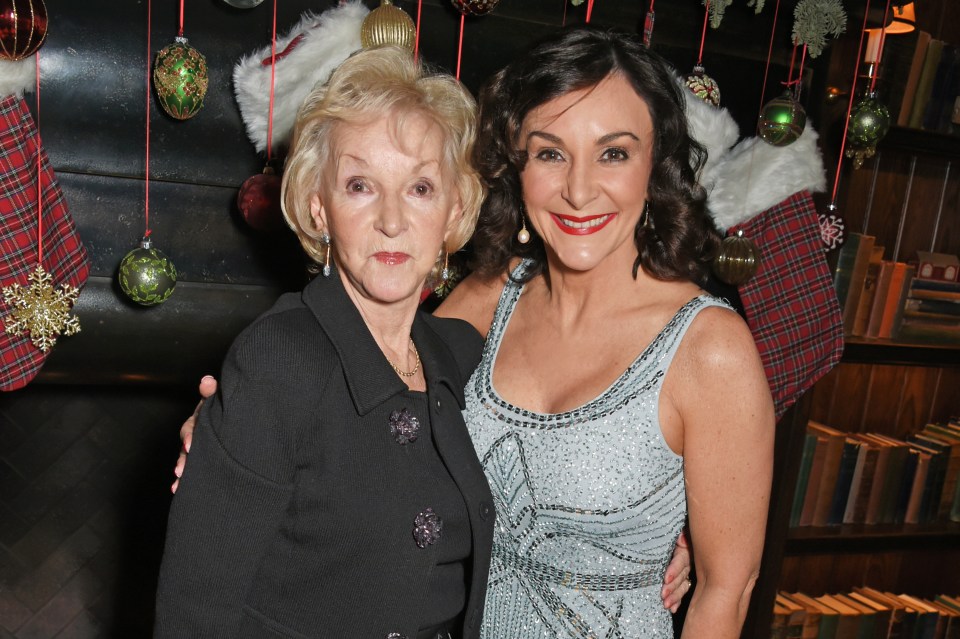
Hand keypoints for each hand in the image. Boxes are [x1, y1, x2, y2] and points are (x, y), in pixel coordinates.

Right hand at [171, 375, 217, 493]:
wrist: (229, 418)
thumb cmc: (222, 408)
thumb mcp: (217, 400)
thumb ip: (212, 392)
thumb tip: (207, 381)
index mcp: (199, 420)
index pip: (191, 427)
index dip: (190, 435)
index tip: (190, 445)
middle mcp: (194, 435)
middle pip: (185, 447)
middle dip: (183, 459)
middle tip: (181, 470)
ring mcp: (195, 448)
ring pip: (185, 460)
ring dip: (181, 471)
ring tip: (178, 484)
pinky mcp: (199, 460)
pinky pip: (189, 470)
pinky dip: (182, 480)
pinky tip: (176, 489)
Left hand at [661, 529, 693, 612]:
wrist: (682, 532)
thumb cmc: (676, 528)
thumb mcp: (678, 529)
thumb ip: (682, 534)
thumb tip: (682, 539)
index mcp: (685, 549)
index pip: (680, 561)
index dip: (674, 570)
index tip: (666, 579)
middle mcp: (688, 561)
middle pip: (682, 576)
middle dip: (672, 588)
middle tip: (663, 596)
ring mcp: (687, 570)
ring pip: (682, 585)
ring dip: (675, 597)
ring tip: (666, 605)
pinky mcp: (684, 577)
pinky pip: (682, 590)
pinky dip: (677, 600)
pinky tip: (673, 609)